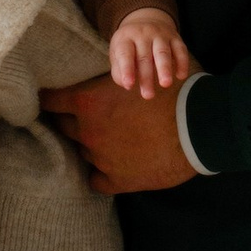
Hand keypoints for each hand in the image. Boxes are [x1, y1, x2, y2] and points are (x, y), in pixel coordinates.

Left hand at [41, 72, 198, 195]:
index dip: (50, 99)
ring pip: (83, 151)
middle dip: (71, 121)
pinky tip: (111, 165)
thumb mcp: (140, 72)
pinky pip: (96, 180)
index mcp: (88, 101)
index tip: (52, 100)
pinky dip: (101, 172)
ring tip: (111, 138)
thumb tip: (106, 69)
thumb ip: (115, 74)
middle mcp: (88, 131)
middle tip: (85, 117)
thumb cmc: (173, 91)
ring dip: (92, 144)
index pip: (50, 101)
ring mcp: (101, 158)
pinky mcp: (117, 180)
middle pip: (63, 126)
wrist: (200, 127)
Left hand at [108, 8, 192, 99]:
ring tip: (166, 84)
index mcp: (125, 38)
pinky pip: (180, 50)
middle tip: (148, 96)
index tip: (129, 85)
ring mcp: (160, 34)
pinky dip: (182, 63)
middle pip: (144, 57)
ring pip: (163, 52)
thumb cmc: (129, 46)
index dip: (127, 70)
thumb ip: (119, 71)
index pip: (125, 55)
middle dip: (147, 77)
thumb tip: (127, 85)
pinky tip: (181, 76)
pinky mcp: (175, 37)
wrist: (146, 19)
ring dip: (165, 69)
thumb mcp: (117, 53)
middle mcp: (143, 34)